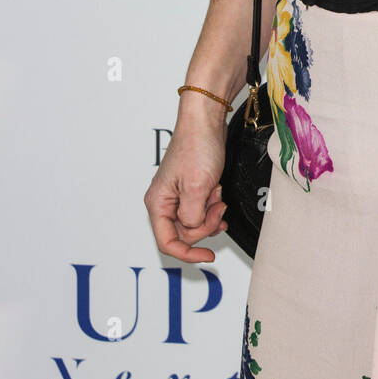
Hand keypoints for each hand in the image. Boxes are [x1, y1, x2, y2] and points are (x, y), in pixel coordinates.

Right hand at [144, 96, 228, 262]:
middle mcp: (164, 202)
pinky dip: (212, 207)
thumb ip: (193, 218)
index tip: (209, 257)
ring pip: (194, 223)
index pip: (168, 243)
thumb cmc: (198, 147)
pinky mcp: (190, 189)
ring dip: (210, 215)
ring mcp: (177, 195)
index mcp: (158, 203)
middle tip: (219, 208)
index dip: (188, 253)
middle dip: (205, 226)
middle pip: (183, 234)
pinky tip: (218, 194)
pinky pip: (200, 210)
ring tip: (218, 196)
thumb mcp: (197, 188)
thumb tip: (193, 230)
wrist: (206, 121)